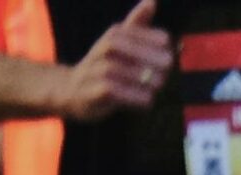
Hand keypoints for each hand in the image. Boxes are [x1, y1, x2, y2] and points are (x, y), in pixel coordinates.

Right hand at [59, 0, 170, 121]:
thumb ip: (138, 26)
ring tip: (159, 83)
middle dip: (145, 54)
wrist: (72, 91)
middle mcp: (98, 51)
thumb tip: (152, 1)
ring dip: (139, 76)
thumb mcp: (122, 44)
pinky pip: (109, 90)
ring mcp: (92, 71)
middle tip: (168, 65)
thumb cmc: (107, 65)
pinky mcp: (91, 93)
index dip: (149, 36)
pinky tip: (148, 99)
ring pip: (113, 68)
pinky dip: (131, 94)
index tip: (168, 45)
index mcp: (110, 37)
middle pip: (117, 46)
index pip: (126, 31)